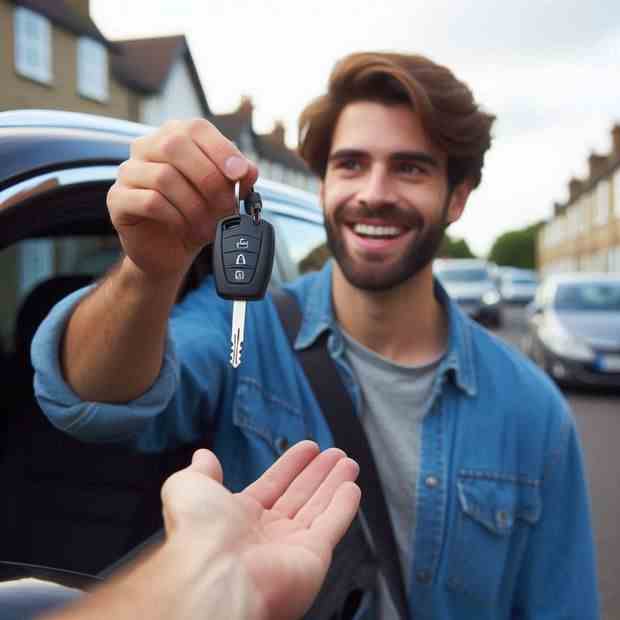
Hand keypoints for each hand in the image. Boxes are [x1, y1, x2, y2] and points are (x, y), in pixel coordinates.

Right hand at [107, 119, 258, 280]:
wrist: (169, 252)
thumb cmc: (195, 216)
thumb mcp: (222, 195)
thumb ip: (236, 178)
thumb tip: (247, 169)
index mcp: (174, 137)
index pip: (195, 128)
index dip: (221, 149)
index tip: (239, 175)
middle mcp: (146, 147)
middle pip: (176, 146)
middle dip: (209, 179)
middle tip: (226, 208)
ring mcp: (128, 172)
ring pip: (163, 176)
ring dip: (194, 205)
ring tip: (208, 226)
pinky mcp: (118, 199)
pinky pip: (149, 201)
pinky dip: (175, 216)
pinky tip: (184, 227)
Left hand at [161, 441, 360, 619]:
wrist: (213, 576)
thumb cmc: (197, 535)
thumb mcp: (188, 488)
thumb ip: (200, 471)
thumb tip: (203, 456)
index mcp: (238, 519)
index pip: (272, 486)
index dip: (291, 465)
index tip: (308, 447)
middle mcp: (266, 536)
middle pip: (299, 496)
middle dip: (318, 473)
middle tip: (334, 453)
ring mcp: (290, 548)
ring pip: (318, 508)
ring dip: (334, 483)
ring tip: (347, 462)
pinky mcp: (312, 559)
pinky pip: (332, 527)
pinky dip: (344, 507)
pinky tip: (351, 487)